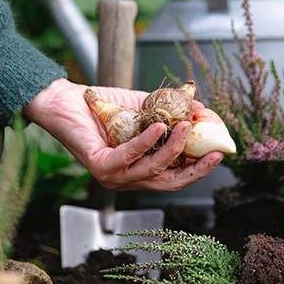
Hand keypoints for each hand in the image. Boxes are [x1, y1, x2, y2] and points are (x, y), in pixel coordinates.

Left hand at [23, 78, 223, 190]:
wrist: (64, 101)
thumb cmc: (102, 105)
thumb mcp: (144, 108)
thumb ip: (171, 111)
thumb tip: (202, 110)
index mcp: (140, 169)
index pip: (176, 176)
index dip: (199, 167)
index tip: (219, 152)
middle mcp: (129, 179)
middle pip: (170, 182)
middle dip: (196, 169)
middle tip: (215, 152)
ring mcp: (114, 177)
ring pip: (153, 169)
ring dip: (174, 149)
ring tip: (187, 126)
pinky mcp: (101, 167)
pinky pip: (130, 156)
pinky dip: (147, 142)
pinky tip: (160, 126)